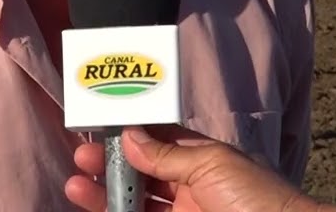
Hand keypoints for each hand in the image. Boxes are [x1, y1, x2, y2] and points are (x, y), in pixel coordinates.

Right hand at [64, 125, 335, 211]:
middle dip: (110, 168)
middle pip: (142, 176)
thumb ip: (169, 154)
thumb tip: (131, 135)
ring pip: (138, 205)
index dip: (130, 137)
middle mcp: (191, 189)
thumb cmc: (258, 198)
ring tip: (76, 185)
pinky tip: (100, 209)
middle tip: (82, 159)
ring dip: (106, 196)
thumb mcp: (213, 165)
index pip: (158, 143)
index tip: (101, 130)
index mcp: (203, 161)